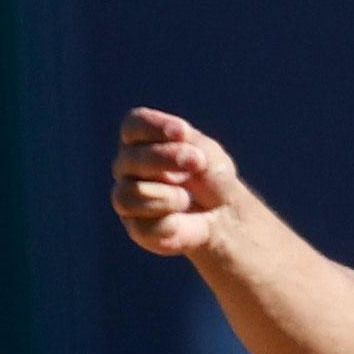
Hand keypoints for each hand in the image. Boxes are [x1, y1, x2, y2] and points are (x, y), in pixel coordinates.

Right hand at [109, 107, 244, 256]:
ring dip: (167, 195)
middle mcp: (128, 167)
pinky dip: (169, 222)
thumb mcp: (209, 154)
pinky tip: (180, 220)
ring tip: (187, 198)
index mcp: (142, 141)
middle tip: (197, 162)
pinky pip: (143, 226)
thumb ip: (194, 147)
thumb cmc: (211, 175)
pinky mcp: (138, 228)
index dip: (154, 127)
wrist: (225, 214)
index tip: (183, 132)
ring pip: (128, 194)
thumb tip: (183, 152)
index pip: (133, 126)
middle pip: (130, 159)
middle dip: (165, 159)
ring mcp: (128, 197)